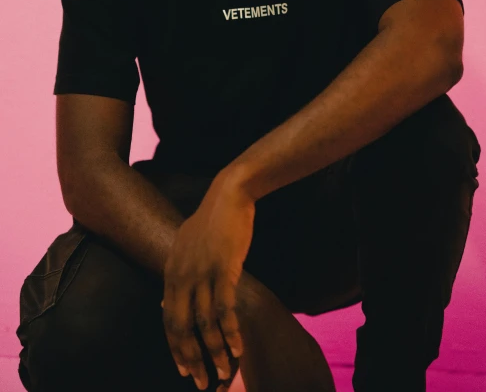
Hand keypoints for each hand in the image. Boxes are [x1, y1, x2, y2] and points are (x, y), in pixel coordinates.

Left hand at [161, 173, 255, 389]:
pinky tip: (237, 348)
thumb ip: (177, 271)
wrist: (229, 195)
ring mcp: (202, 273)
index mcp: (171, 270)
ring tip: (224, 373)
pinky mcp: (223, 269)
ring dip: (214, 352)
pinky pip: (224, 310)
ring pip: (204, 323)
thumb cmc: (212, 219)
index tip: (184, 368)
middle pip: (181, 327)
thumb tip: (166, 296)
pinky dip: (230, 332)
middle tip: (201, 381)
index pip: (168, 318)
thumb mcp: (185, 244)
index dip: (175, 347)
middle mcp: (181, 275)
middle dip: (191, 358)